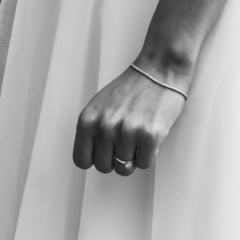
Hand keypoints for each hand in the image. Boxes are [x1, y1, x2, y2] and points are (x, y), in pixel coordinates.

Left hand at [73, 67, 187, 176]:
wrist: (158, 72)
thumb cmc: (130, 90)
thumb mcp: (99, 106)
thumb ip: (91, 130)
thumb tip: (91, 158)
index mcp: (87, 120)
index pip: (81, 160)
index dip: (94, 159)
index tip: (105, 152)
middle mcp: (104, 127)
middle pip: (104, 167)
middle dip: (115, 159)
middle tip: (125, 142)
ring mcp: (126, 133)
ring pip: (125, 168)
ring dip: (133, 155)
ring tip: (138, 134)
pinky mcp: (149, 136)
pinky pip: (144, 164)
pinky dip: (148, 154)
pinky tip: (149, 136)